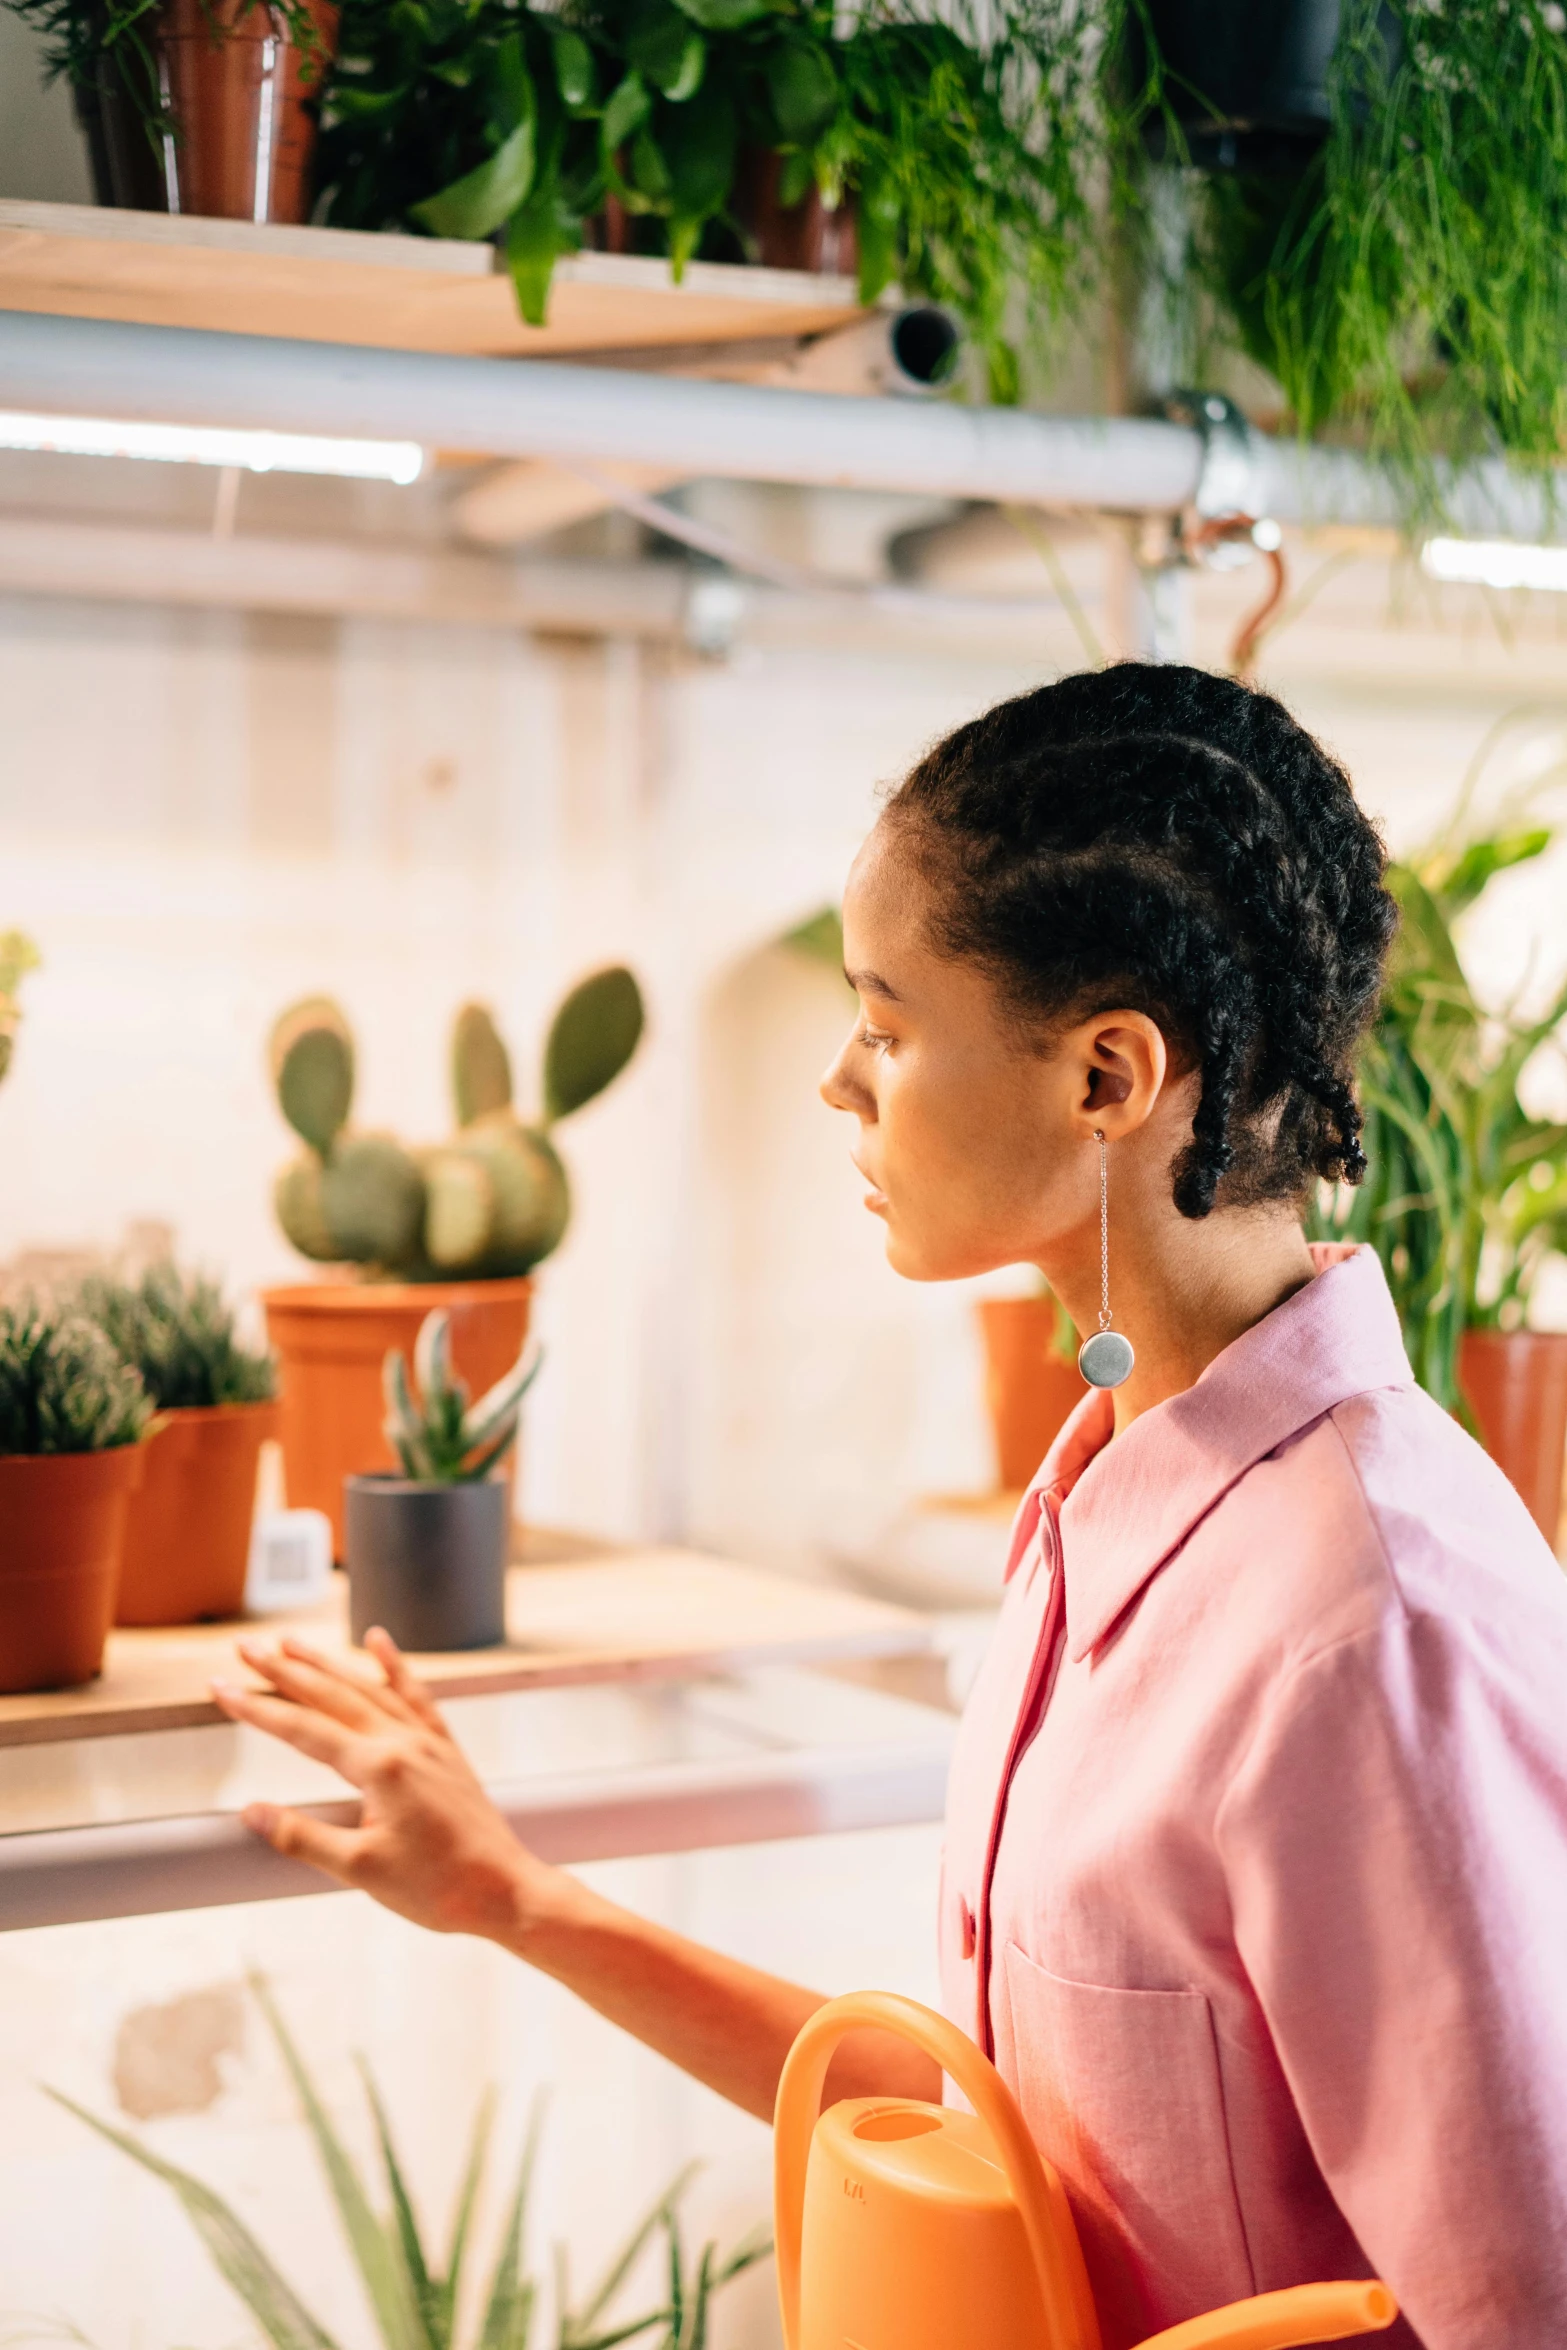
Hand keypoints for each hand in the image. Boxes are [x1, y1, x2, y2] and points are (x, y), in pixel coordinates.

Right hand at [211, 1628, 550, 1941]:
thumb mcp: (360, 1870)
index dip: (256, 1708)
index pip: (302, 1730)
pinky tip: (378, 1639)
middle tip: (245, 1647)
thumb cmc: (435, 1888)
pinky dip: (395, 1666)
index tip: (219, 1686)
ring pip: (368, 1688)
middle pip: (331, 1696)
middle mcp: (402, 1742)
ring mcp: (427, 1741)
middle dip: (283, 1670)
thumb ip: (303, 1837)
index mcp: (379, 1768)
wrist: (503, 1890)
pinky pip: (416, 1695)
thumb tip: (252, 1811)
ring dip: (327, 1663)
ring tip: (291, 1643)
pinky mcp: (445, 1748)